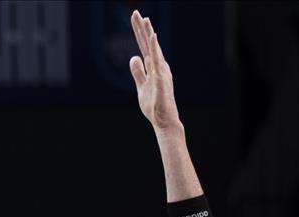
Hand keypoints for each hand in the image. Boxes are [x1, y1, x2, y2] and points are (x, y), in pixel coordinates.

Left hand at [128, 10, 181, 132]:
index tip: (135, 17)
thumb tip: (134, 57)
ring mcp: (161, 73)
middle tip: (136, 12)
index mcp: (155, 67)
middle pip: (148, 44)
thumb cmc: (155, 106)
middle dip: (142, 28)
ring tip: (145, 20)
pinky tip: (153, 38)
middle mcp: (159, 67)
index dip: (140, 32)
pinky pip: (157, 62)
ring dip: (150, 35)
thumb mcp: (141, 86)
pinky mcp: (161, 80)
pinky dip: (155, 49)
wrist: (165, 121)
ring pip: (154, 50)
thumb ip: (138, 72)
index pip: (145, 46)